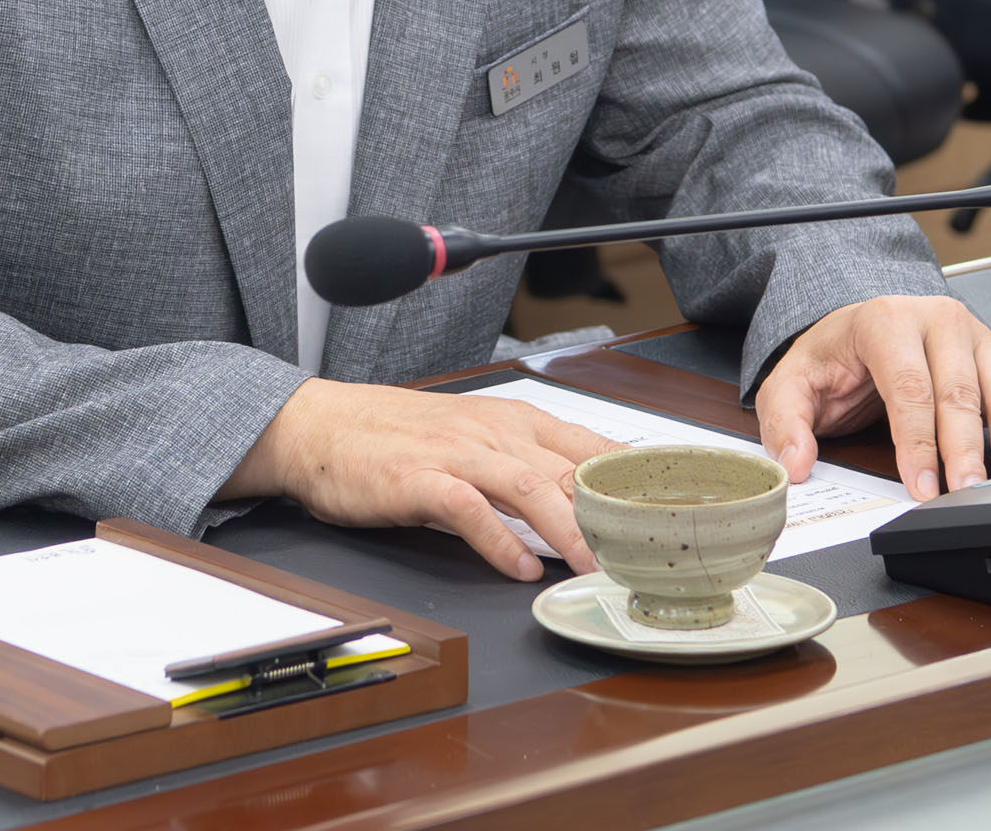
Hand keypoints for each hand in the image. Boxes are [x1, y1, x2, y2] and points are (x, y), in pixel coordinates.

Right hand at [220, 378, 616, 579]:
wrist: (322, 426)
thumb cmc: (398, 437)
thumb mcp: (473, 439)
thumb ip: (526, 465)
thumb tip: (583, 502)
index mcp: (514, 420)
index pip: (592, 448)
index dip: (633, 484)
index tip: (668, 519)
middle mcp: (493, 431)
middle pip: (569, 471)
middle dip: (612, 516)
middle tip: (643, 556)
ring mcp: (456, 454)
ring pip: (530, 488)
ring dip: (568, 531)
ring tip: (594, 568)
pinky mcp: (419, 480)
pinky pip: (469, 510)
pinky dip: (499, 542)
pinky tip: (520, 570)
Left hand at [756, 294, 990, 500]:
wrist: (859, 331)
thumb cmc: (833, 357)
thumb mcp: (790, 384)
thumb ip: (784, 422)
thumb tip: (795, 463)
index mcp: (886, 320)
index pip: (908, 386)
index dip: (917, 442)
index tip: (921, 484)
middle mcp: (937, 320)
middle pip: (959, 392)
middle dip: (964, 450)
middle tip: (963, 494)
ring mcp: (974, 336)